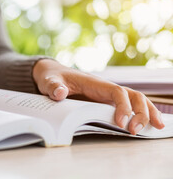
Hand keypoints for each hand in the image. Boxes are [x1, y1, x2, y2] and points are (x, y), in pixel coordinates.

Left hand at [33, 59, 164, 134]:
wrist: (53, 74)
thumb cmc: (53, 78)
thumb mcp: (49, 82)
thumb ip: (53, 87)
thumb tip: (60, 93)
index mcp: (94, 83)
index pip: (116, 92)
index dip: (123, 106)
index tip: (121, 123)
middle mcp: (105, 88)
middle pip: (132, 95)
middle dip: (140, 112)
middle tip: (135, 130)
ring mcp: (108, 95)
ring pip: (135, 100)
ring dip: (147, 112)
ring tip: (157, 127)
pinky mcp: (106, 101)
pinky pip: (129, 106)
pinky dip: (141, 113)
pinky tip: (149, 124)